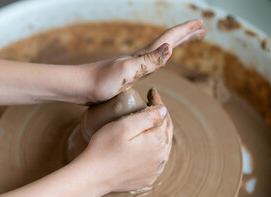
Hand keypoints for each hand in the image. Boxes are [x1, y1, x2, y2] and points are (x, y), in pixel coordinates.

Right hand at [79, 89, 172, 191]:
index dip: (158, 102)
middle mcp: (161, 158)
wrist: (92, 176)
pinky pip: (155, 161)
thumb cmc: (104, 148)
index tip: (151, 91)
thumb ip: (147, 116)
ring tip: (152, 122)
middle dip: (161, 117)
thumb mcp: (124, 126)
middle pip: (166, 132)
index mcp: (158, 142)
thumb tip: (164, 110)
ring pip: (163, 147)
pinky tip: (147, 144)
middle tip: (153, 103)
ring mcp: (155, 170)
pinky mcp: (147, 179)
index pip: (163, 117)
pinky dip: (154, 150)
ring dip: (159, 133)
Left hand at [86, 19, 205, 102]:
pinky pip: (150, 63)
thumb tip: (170, 48)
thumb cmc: (99, 82)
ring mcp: (132, 66)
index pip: (167, 40)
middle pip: (166, 42)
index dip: (184, 32)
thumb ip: (147, 61)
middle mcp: (138, 59)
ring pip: (158, 51)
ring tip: (183, 43)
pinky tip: (157, 62)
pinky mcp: (126, 76)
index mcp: (141, 57)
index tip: (201, 24)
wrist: (79, 87)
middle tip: (200, 29)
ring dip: (173, 45)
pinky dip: (160, 59)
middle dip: (184, 35)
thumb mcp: (125, 72)